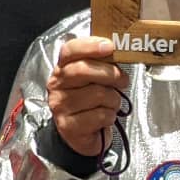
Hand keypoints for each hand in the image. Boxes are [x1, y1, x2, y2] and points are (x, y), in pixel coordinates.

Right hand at [47, 37, 127, 157]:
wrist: (84, 134)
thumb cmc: (92, 102)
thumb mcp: (95, 79)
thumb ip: (103, 63)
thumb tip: (121, 49)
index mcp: (63, 68)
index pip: (70, 50)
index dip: (90, 45)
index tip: (110, 46)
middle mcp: (57, 85)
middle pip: (83, 70)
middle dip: (110, 73)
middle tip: (123, 80)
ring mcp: (60, 106)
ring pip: (97, 94)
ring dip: (114, 99)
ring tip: (111, 103)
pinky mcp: (69, 126)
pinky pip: (100, 115)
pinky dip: (110, 116)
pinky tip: (105, 117)